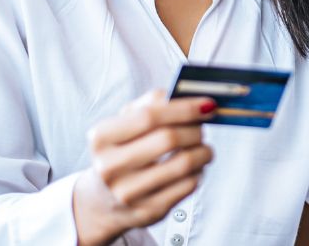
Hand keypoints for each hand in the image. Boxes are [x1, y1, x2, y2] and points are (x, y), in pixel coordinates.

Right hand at [72, 89, 215, 245]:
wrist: (103, 200)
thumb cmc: (121, 152)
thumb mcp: (125, 123)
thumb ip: (152, 103)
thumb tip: (190, 97)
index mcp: (101, 137)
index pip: (149, 116)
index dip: (184, 108)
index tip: (207, 104)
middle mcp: (109, 167)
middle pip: (168, 139)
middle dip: (195, 129)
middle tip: (204, 126)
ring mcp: (128, 192)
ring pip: (183, 164)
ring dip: (203, 151)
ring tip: (203, 148)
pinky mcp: (148, 211)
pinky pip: (188, 185)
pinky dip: (199, 171)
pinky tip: (194, 167)